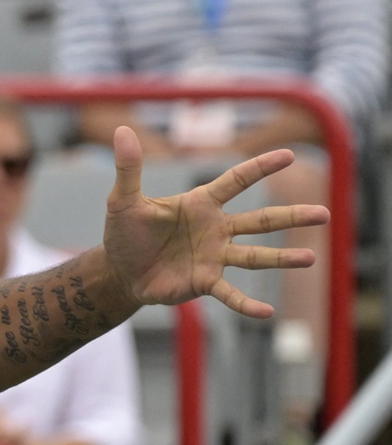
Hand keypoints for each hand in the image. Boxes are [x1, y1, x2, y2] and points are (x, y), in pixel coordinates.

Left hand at [103, 126, 329, 318]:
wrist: (119, 270)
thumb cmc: (124, 232)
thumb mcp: (123, 200)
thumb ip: (128, 168)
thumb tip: (121, 130)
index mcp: (200, 204)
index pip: (236, 181)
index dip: (260, 168)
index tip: (288, 155)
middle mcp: (215, 229)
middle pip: (260, 221)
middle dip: (291, 217)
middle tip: (324, 213)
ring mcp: (214, 257)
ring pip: (255, 256)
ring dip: (282, 258)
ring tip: (310, 258)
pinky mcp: (204, 283)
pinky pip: (230, 293)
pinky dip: (247, 304)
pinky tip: (268, 313)